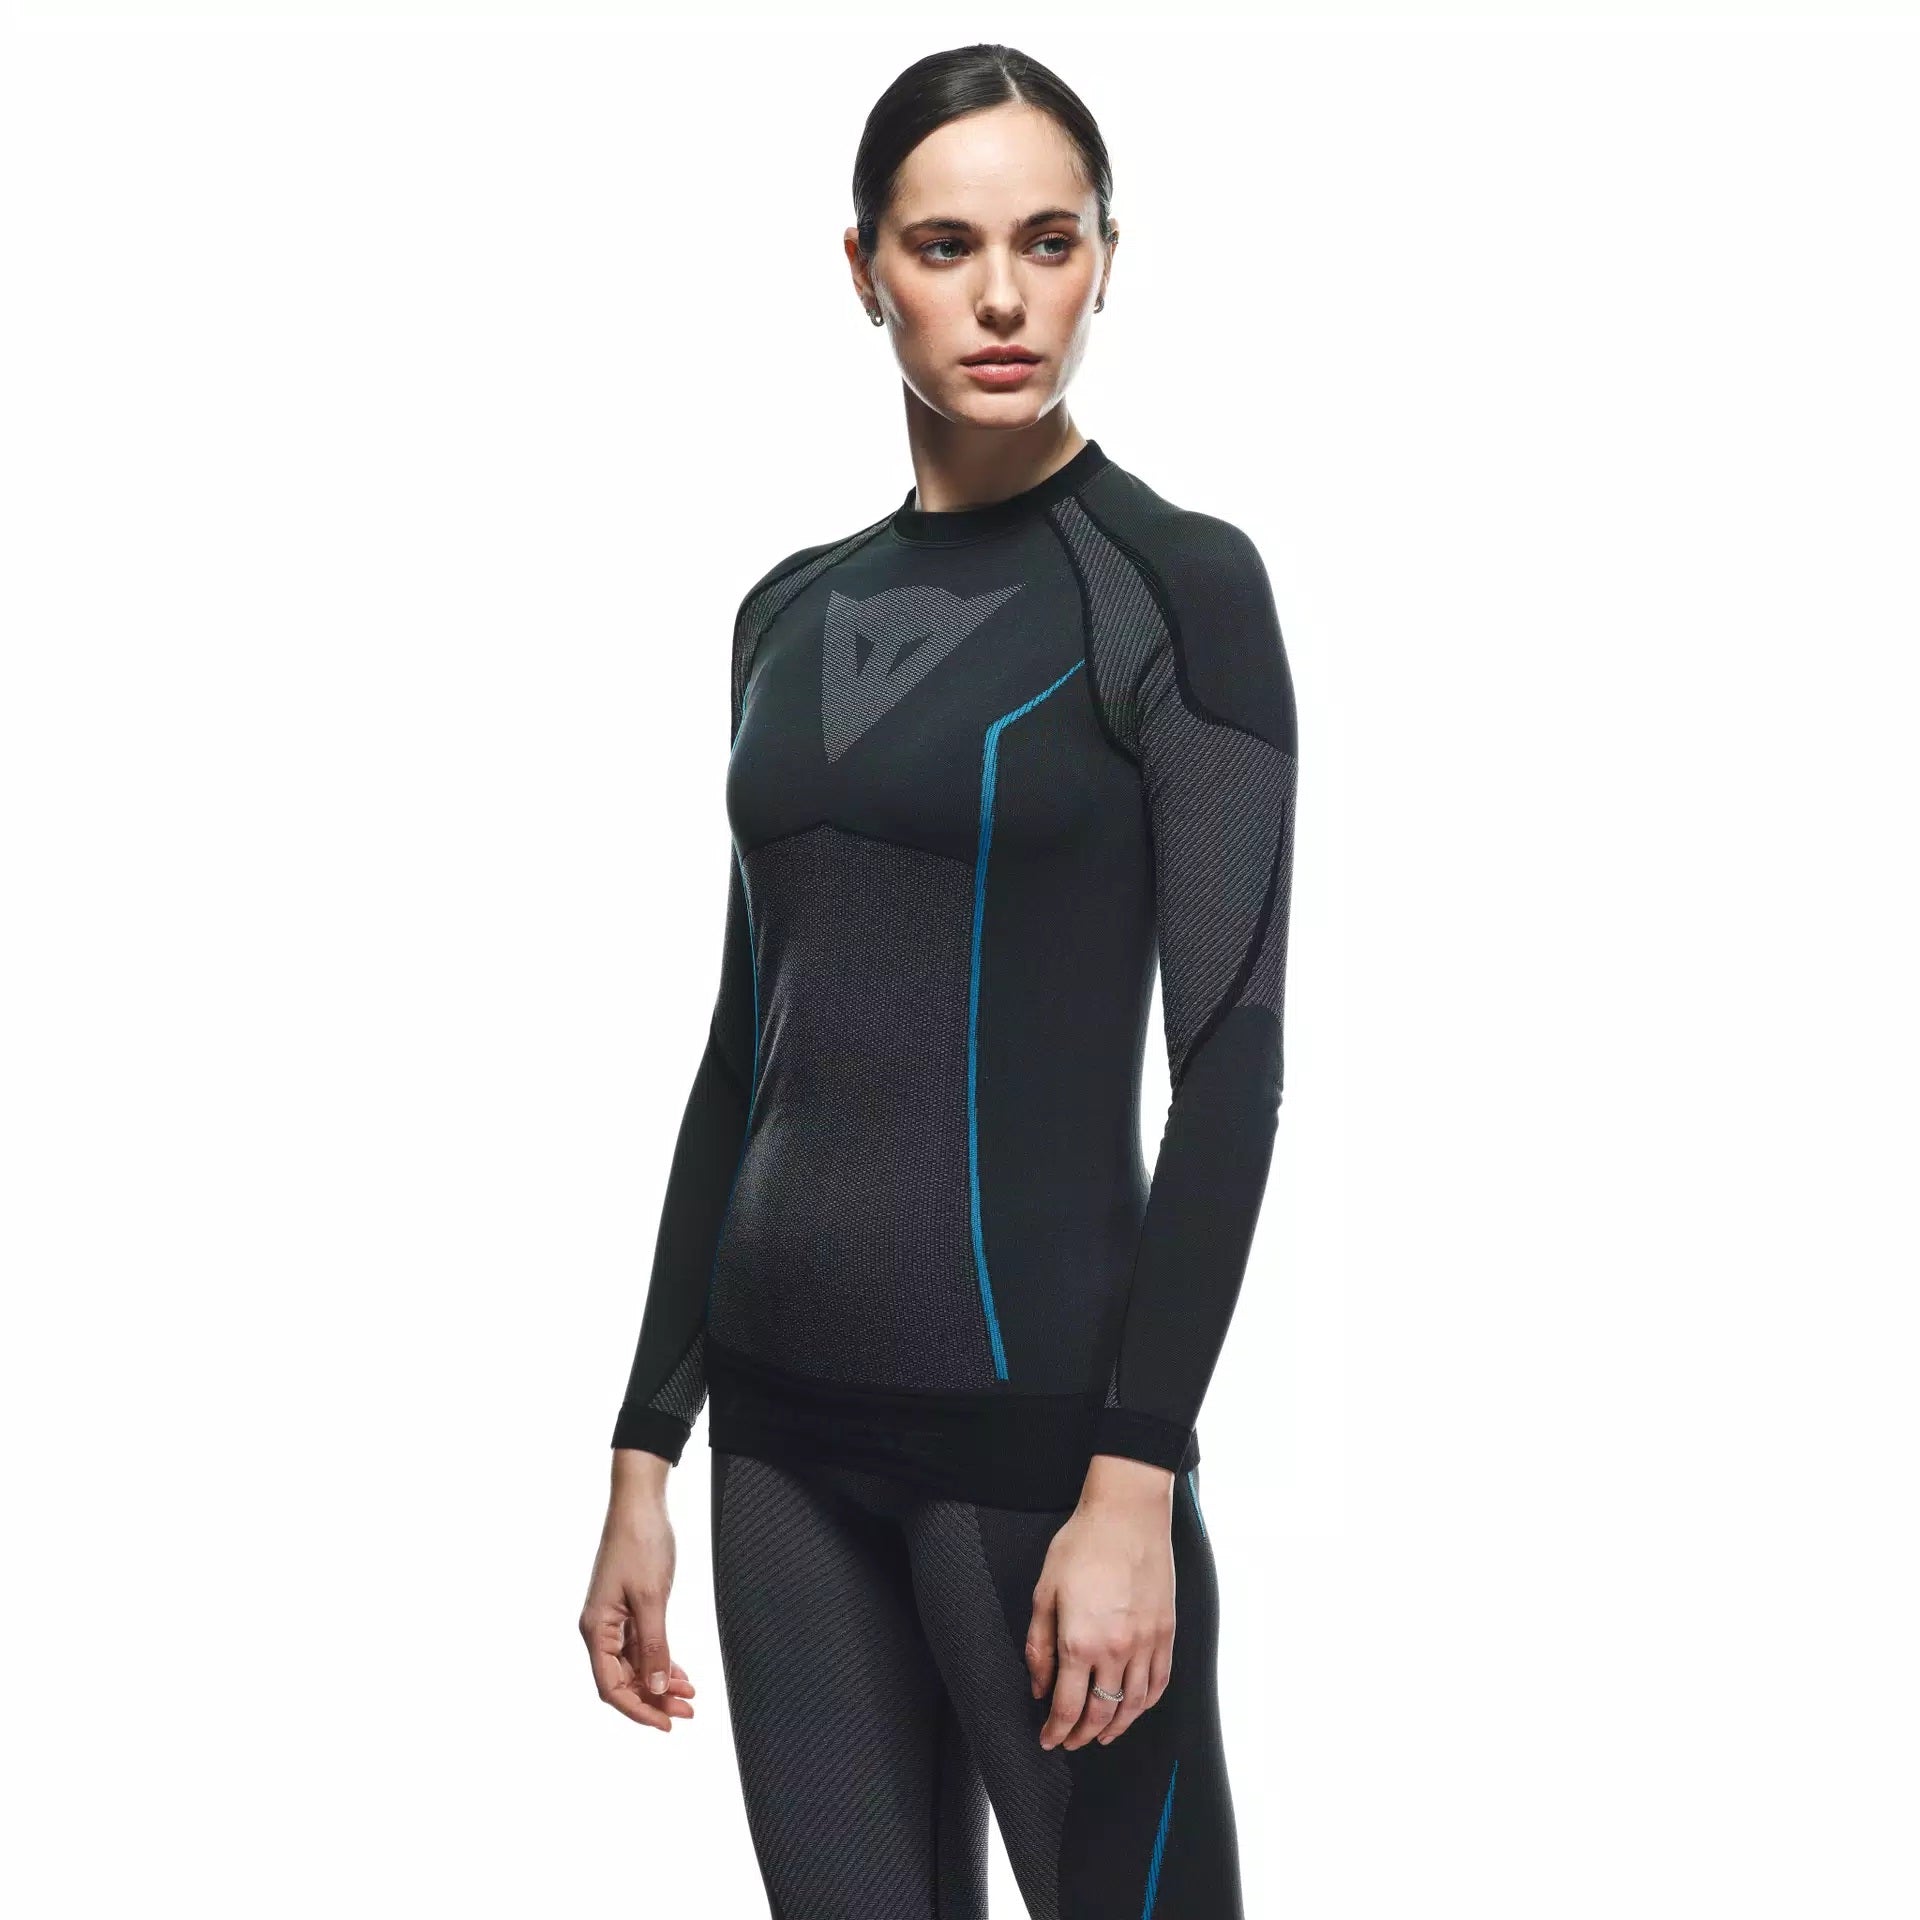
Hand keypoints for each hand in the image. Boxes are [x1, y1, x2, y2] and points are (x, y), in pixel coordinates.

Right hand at [579, 1450, 697, 1729]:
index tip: (666, 1724)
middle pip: (624, 1680)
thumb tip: (654, 1689)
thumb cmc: (640, 1544)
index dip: (637, 1711)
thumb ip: (653, 1646)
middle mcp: (600, 1629)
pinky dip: (660, 1662)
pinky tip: (679, 1674)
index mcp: (597, 1629)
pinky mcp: (628, 1609)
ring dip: (659, 1683)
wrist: (640, 1504)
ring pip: (635, 1666)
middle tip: (688, 1712)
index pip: (611, 1686)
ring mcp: (614, 1619)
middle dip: (654, 1700)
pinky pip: (641, 1647)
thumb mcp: (651, 1598)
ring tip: (689, 1696)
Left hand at [1025, 1454, 1175, 1748]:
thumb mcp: (1044, 1592)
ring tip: (1101, 1735)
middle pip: (1100, 1713)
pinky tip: (1134, 1708)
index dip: (1055, 1731)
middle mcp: (1116, 1651)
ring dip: (1115, 1727)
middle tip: (1071, 1741)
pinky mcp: (1167, 1633)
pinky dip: (1146, 1703)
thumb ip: (1039, 1645)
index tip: (1048, 1740)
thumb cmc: (1082, 1545)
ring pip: (1133, 1706)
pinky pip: (1159, 1682)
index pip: (1066, 1706)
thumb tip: (1039, 1686)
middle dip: (1082, 1735)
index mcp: (1079, 1642)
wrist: (1126, 1514)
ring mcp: (1147, 1644)